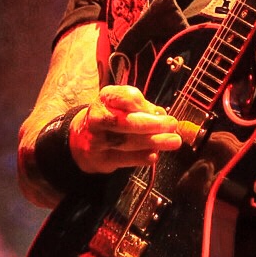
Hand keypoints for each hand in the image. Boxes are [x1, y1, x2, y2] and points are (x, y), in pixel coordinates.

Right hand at [69, 85, 198, 172]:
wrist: (83, 139)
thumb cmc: (112, 118)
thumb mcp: (123, 106)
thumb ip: (143, 109)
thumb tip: (161, 115)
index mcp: (105, 98)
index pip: (125, 97)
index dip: (144, 104)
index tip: (159, 111)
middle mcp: (97, 117)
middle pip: (125, 121)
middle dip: (151, 124)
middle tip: (172, 125)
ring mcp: (96, 139)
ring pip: (125, 141)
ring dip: (152, 141)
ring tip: (172, 141)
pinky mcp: (100, 159)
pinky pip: (122, 159)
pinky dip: (140, 157)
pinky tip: (154, 155)